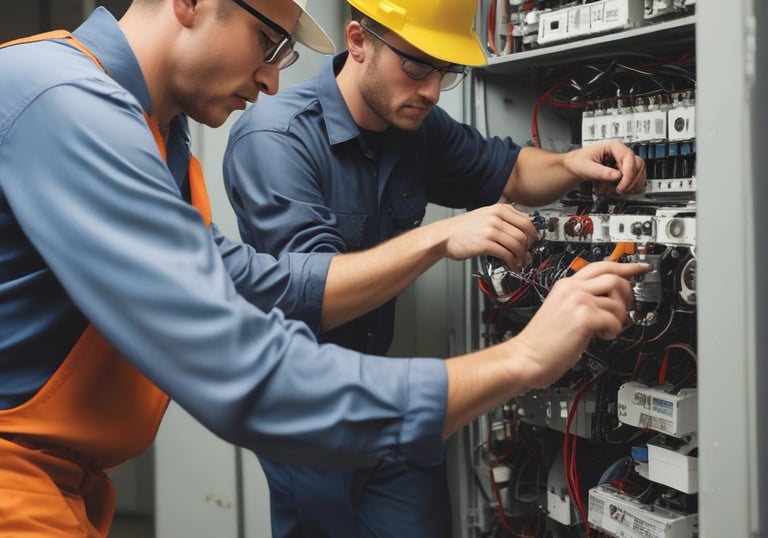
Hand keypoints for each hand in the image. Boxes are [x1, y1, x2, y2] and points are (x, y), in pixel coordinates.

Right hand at [438, 204, 539, 270]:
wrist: (443, 236)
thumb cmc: (461, 228)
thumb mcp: (483, 214)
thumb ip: (501, 216)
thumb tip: (520, 224)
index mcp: (498, 209)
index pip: (526, 220)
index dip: (533, 233)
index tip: (533, 241)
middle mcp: (496, 217)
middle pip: (524, 233)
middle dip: (529, 247)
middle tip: (528, 254)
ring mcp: (491, 230)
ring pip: (517, 244)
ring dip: (522, 256)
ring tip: (521, 262)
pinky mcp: (485, 243)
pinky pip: (506, 254)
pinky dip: (513, 262)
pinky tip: (512, 265)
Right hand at [505, 261, 648, 388]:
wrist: (526, 357)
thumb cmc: (541, 341)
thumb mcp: (559, 309)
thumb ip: (579, 299)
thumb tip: (607, 299)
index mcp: (565, 285)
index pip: (600, 266)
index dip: (624, 266)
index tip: (639, 267)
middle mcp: (572, 289)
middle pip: (615, 277)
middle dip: (627, 294)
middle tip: (624, 309)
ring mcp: (578, 301)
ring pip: (618, 301)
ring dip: (619, 318)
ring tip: (606, 328)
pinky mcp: (584, 318)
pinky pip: (614, 320)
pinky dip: (613, 331)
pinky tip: (601, 336)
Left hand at [564, 139, 645, 194]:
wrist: (576, 165)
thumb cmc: (580, 162)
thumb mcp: (587, 167)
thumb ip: (601, 172)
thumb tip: (617, 176)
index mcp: (613, 146)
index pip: (629, 157)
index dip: (628, 174)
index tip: (621, 186)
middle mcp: (621, 152)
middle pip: (637, 164)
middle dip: (630, 181)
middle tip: (620, 191)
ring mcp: (624, 160)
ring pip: (639, 171)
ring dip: (631, 184)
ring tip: (617, 191)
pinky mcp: (624, 169)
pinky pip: (635, 177)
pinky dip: (630, 186)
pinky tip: (620, 190)